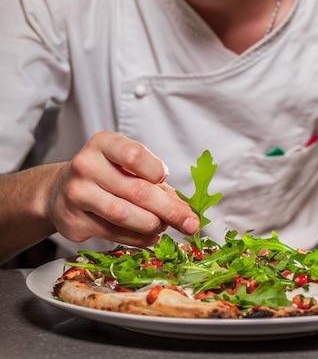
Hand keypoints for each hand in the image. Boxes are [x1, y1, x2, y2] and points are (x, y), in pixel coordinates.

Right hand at [48, 131, 199, 246]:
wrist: (60, 191)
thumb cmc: (104, 173)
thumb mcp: (124, 164)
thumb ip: (153, 180)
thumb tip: (184, 208)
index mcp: (102, 144)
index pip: (135, 155)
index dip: (156, 170)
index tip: (165, 178)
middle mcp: (86, 166)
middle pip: (137, 191)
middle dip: (170, 210)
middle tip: (191, 223)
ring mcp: (77, 195)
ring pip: (125, 215)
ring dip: (153, 225)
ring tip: (166, 227)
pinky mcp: (74, 222)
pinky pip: (114, 234)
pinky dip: (139, 238)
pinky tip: (151, 236)